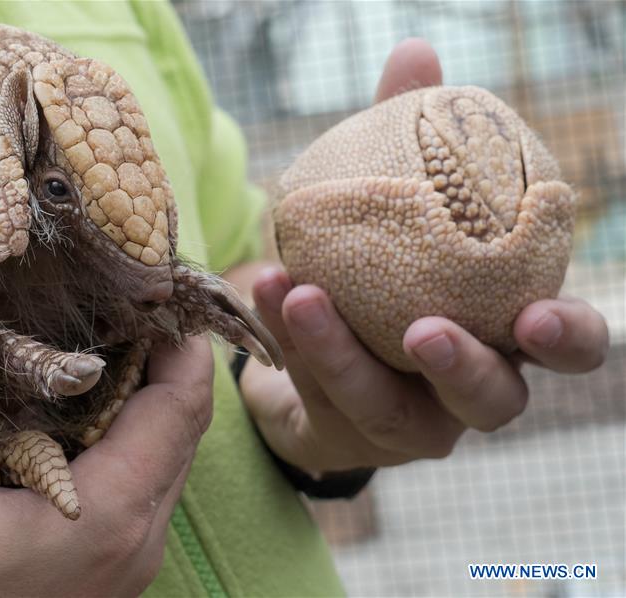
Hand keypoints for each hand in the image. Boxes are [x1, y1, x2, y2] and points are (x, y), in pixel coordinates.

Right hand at [0, 266, 212, 596]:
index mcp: (108, 514)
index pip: (184, 400)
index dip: (178, 334)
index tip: (143, 283)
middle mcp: (137, 540)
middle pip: (184, 423)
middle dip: (162, 355)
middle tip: (117, 298)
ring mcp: (130, 562)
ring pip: (170, 456)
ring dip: (148, 397)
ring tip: (99, 340)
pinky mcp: (112, 570)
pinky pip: (148, 486)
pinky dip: (133, 438)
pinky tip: (81, 411)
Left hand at [240, 39, 608, 474]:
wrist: (319, 345)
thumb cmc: (383, 269)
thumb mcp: (401, 208)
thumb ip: (417, 142)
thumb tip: (415, 54)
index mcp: (500, 331)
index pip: (563, 346)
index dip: (566, 338)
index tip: (538, 314)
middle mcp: (467, 388)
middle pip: (493, 401)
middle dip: (463, 369)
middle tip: (424, 330)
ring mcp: (408, 423)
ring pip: (386, 406)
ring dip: (340, 351)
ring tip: (301, 292)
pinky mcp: (347, 435)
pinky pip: (318, 392)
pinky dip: (289, 337)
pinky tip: (264, 285)